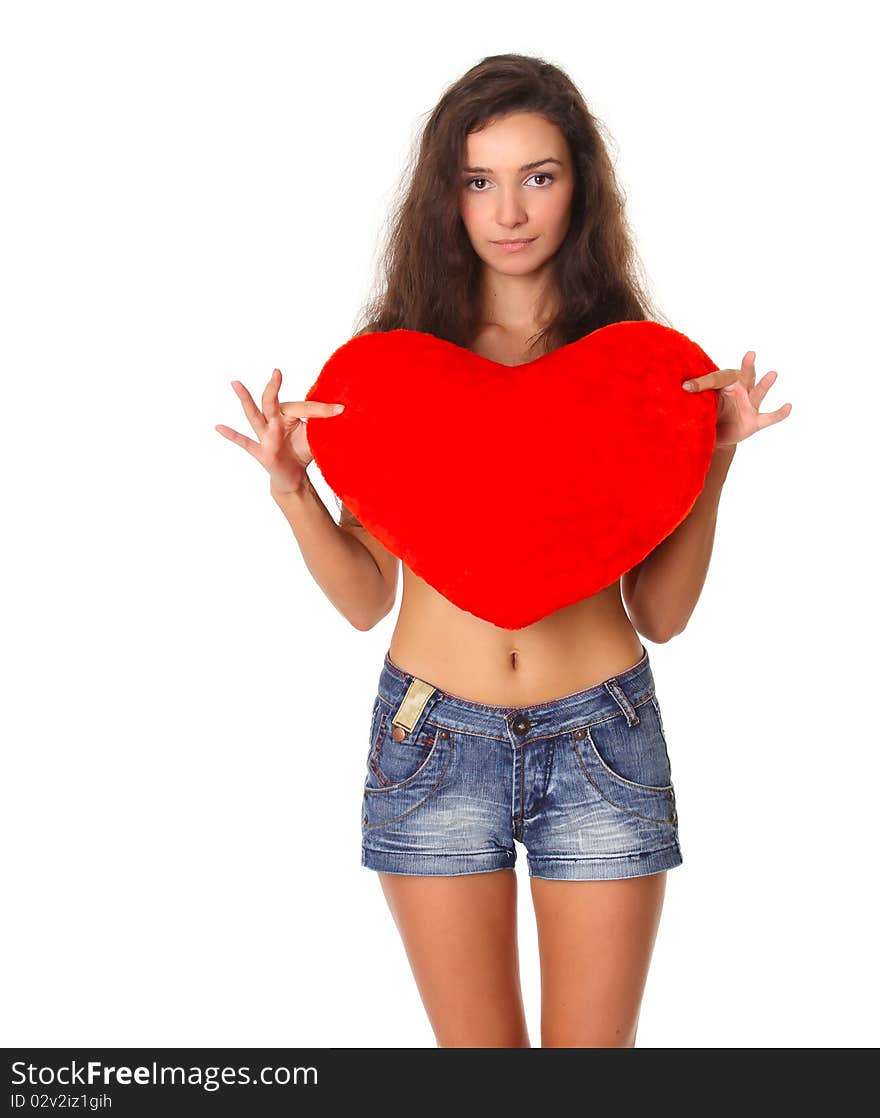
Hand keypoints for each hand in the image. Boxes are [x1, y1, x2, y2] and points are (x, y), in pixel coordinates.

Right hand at [215, 368, 344, 493]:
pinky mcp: (261, 452)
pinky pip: (244, 442)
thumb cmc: (302, 451)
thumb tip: (344, 413)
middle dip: (274, 388)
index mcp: (288, 415)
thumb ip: (324, 426)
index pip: (304, 408)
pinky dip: (232, 435)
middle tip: (277, 372)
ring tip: (236, 383)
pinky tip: (218, 427)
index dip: (323, 410)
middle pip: (273, 403)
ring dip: (246, 400)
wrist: (294, 477)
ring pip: (254, 416)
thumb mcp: (315, 438)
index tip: (340, 409)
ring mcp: (265, 436)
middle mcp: (274, 422)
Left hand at [682, 351, 791, 447]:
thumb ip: (695, 395)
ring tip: (773, 373)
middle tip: (750, 354)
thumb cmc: (708, 411)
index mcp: (725, 383)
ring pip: (758, 393)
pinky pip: (769, 417)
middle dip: (748, 366)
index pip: (716, 378)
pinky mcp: (754, 421)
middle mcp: (740, 390)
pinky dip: (779, 413)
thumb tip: (682, 387)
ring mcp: (749, 405)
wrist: (716, 434)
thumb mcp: (699, 403)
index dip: (701, 383)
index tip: (686, 387)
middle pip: (745, 376)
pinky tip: (788, 406)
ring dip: (765, 384)